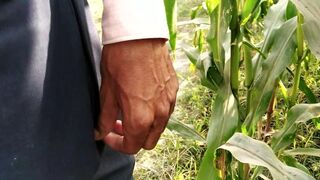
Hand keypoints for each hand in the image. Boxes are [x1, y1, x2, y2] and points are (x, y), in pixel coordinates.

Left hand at [95, 39, 177, 153]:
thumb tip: (100, 132)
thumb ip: (105, 118)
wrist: (139, 36)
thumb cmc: (121, 60)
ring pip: (159, 128)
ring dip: (145, 127)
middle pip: (148, 142)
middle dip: (133, 138)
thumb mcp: (107, 92)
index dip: (117, 144)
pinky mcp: (174, 90)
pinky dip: (155, 113)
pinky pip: (166, 111)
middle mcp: (159, 114)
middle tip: (118, 124)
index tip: (108, 135)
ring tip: (132, 111)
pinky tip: (144, 99)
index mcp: (141, 118)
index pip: (131, 146)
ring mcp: (169, 102)